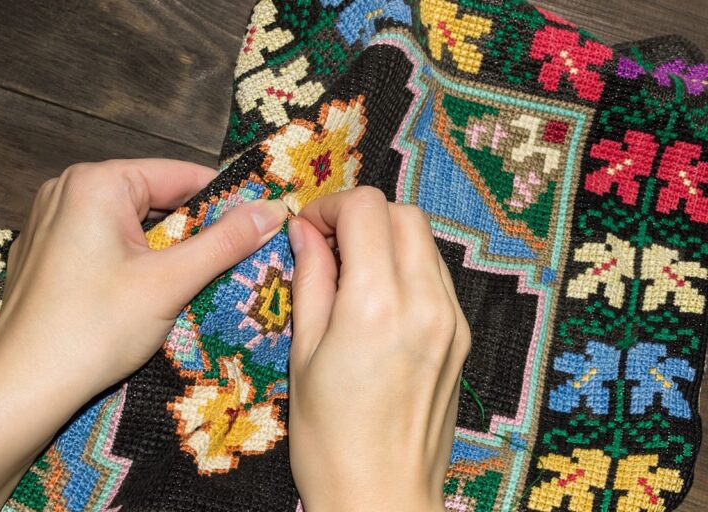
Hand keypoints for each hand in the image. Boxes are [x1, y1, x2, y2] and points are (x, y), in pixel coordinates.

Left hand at [0, 158, 287, 511]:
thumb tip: (273, 210)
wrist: (23, 388)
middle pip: (155, 197)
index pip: (181, 174)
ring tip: (199, 276)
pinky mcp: (46, 253)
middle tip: (235, 257)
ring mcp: (51, 222)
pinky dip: (135, 259)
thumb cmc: (96, 328)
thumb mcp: (171, 281)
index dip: (226, 199)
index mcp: (97, 182)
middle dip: (195, 228)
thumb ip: (226, 242)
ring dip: (167, 248)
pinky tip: (150, 290)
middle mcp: (69, 190)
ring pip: (132, 223)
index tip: (260, 223)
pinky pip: (105, 242)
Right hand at [286, 186, 470, 511]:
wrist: (382, 497)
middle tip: (328, 246)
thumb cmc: (330, 438)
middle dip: (361, 215)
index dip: (330, 206)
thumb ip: (310, 280)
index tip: (307, 229)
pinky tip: (379, 298)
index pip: (366, 209)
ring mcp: (451, 319)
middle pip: (403, 213)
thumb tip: (303, 231)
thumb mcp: (304, 354)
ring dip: (386, 238)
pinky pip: (437, 275)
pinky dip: (407, 266)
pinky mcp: (462, 337)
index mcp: (376, 304)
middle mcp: (424, 302)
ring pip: (424, 240)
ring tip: (352, 273)